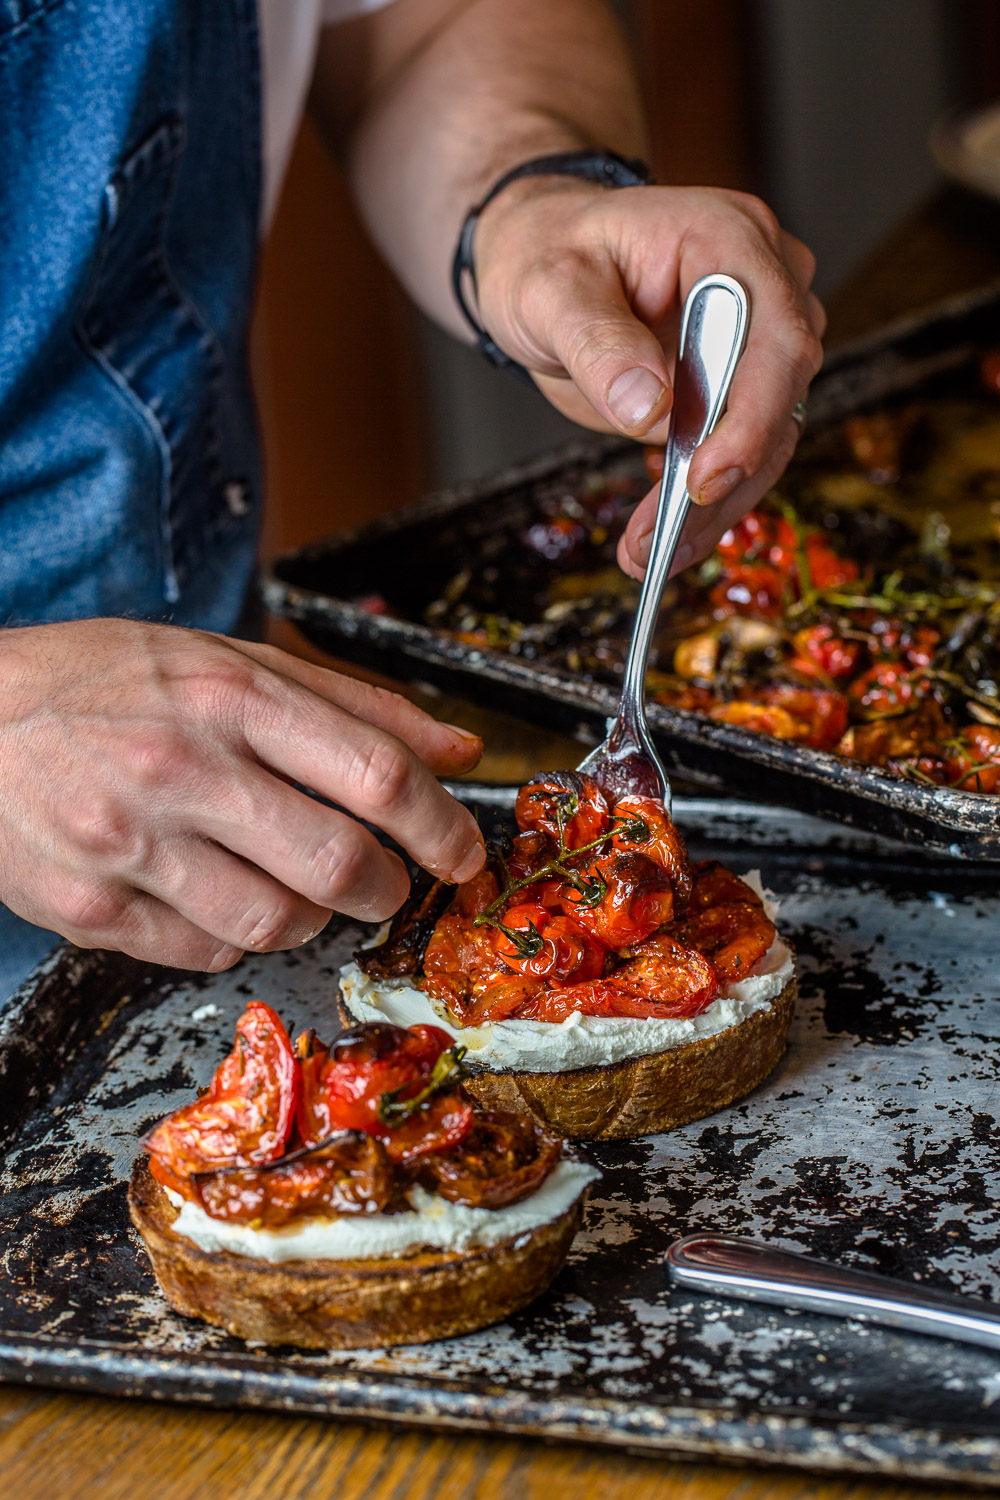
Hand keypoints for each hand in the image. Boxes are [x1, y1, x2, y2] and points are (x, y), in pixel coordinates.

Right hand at [0, 620, 484, 970]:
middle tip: (389, 884)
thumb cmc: (104, 683)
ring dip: (313, 919)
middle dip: (390, 888)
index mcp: (229, 695)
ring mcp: (129, 844)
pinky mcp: (89, 908)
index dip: (443, 826)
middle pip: (339, 863)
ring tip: (296, 887)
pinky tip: (219, 895)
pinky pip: (205, 953)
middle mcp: (181, 767)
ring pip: (276, 923)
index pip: (376, 773)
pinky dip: (235, 936)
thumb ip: (351, 705)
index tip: (464, 853)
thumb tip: (457, 750)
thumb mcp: (229, 661)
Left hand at [472, 179, 824, 574]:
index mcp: (727, 240)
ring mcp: (752, 340)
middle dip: (725, 478)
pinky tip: (659, 539)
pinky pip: (737, 453)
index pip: (775, 335)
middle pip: (779, 396)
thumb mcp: (549, 291)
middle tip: (659, 541)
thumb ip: (599, 343)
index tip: (702, 479)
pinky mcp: (733, 387)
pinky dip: (702, 503)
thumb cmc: (545, 256)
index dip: (750, 416)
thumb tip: (649, 408)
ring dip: (713, 508)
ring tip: (646, 554)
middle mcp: (759, 287)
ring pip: (767, 438)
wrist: (539, 266)